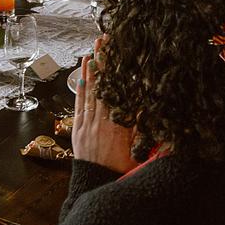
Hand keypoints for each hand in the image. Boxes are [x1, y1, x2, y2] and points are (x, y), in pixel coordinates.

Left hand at [71, 41, 136, 173]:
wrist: (98, 183)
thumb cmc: (121, 168)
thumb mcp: (137, 149)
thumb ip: (140, 126)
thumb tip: (145, 104)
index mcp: (118, 125)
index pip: (117, 90)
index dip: (116, 71)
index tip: (117, 52)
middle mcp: (101, 121)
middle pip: (102, 85)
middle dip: (102, 62)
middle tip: (103, 41)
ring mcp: (87, 123)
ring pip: (89, 91)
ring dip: (91, 70)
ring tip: (93, 50)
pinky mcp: (78, 128)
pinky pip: (79, 104)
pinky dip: (81, 88)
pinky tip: (82, 74)